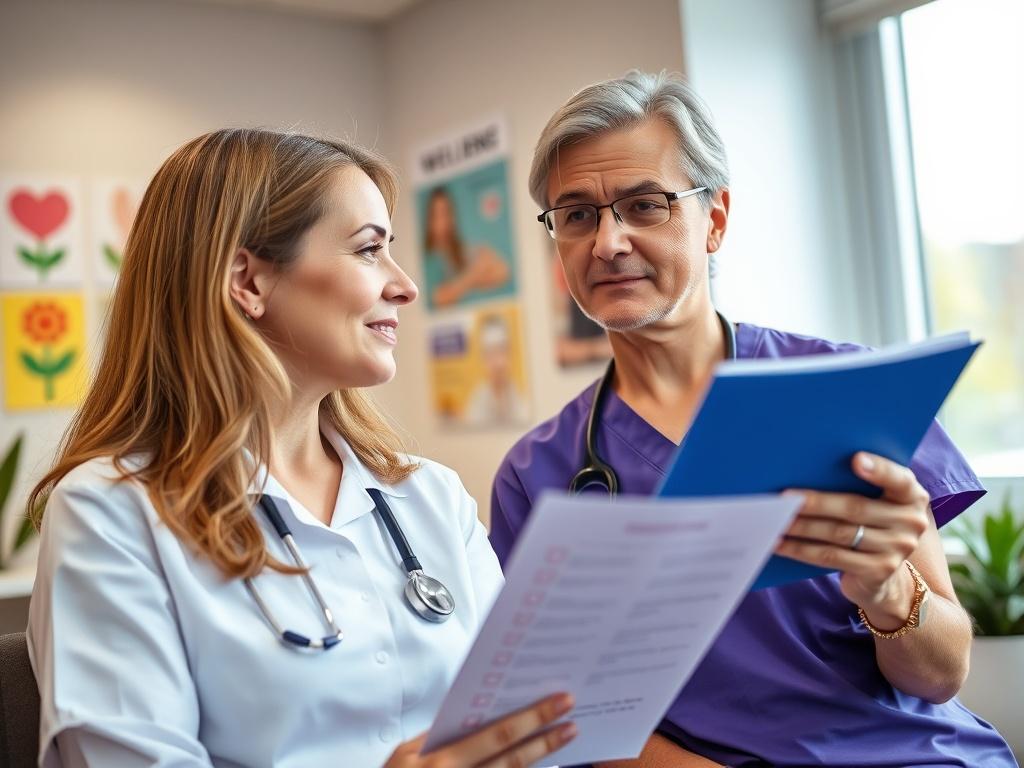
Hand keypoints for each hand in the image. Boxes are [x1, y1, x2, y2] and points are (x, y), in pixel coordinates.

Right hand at [384, 692, 576, 767]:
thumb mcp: (404, 755)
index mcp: (441, 760)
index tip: (557, 702)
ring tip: (566, 736)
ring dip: (543, 756)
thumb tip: (474, 713)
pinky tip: (543, 761)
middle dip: (547, 736)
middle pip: (513, 758)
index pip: (496, 735)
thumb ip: (436, 734)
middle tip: (573, 717)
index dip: (530, 719)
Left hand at [776, 452, 929, 614]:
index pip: (899, 479)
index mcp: (911, 495)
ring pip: (839, 533)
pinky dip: (801, 549)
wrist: (884, 575)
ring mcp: (897, 549)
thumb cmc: (870, 523)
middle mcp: (910, 522)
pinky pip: (832, 557)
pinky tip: (780, 543)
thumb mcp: (875, 501)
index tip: (855, 459)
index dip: (879, 469)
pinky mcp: (878, 571)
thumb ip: (856, 483)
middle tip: (785, 497)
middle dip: (816, 502)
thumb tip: (808, 467)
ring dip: (802, 526)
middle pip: (855, 508)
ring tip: (776, 519)